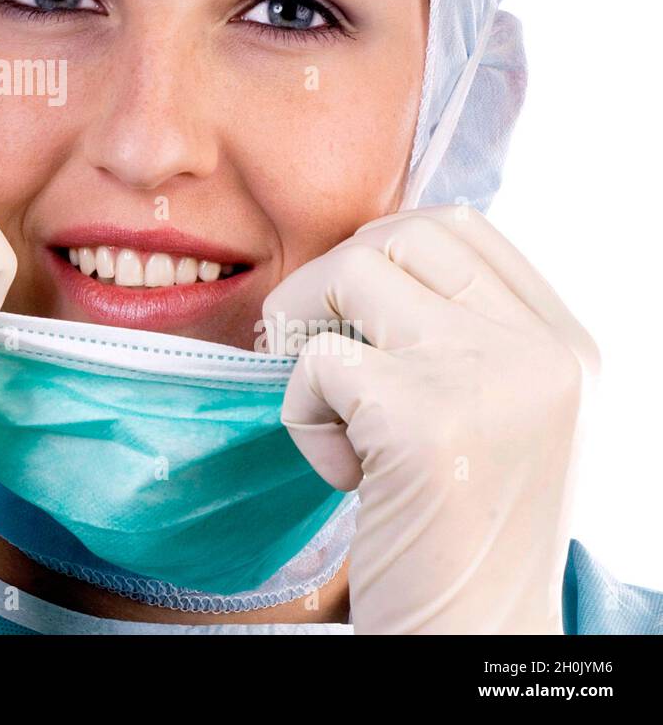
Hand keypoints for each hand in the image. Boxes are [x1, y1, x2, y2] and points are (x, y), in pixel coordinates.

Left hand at [261, 205, 598, 633]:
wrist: (478, 642)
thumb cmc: (468, 532)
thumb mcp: (500, 414)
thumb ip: (461, 333)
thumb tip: (365, 256)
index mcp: (568, 346)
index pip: (463, 227)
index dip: (385, 248)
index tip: (352, 308)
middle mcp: (544, 352)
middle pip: (408, 233)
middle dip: (336, 276)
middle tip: (314, 342)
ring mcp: (490, 378)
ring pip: (354, 271)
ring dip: (311, 334)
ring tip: (336, 415)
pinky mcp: (423, 418)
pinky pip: (316, 359)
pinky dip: (302, 412)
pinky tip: (343, 476)